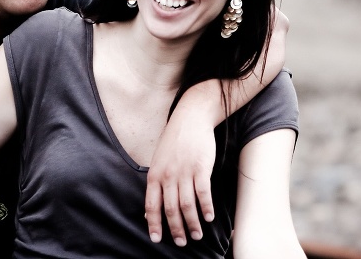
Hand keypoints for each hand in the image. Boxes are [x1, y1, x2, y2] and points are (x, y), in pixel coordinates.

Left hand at [145, 92, 217, 245]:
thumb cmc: (174, 140)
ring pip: (187, 205)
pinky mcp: (201, 168)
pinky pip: (203, 193)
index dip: (154, 224)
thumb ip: (157, 183)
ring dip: (193, 224)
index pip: (152, 205)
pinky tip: (209, 217)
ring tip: (198, 235)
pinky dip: (206, 208)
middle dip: (176, 230)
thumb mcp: (158, 160)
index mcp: (154, 174)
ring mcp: (184, 172)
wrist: (190, 117)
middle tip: (182, 242)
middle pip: (171, 210)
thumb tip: (152, 208)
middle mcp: (168, 175)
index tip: (156, 239)